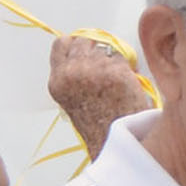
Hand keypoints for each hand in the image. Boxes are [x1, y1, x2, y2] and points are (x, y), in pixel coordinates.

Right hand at [47, 34, 154, 157]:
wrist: (116, 144)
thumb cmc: (98, 126)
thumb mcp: (73, 100)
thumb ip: (74, 75)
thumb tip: (88, 52)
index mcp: (58, 81)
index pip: (62, 44)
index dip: (76, 44)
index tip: (87, 51)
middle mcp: (72, 73)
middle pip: (84, 41)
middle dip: (96, 49)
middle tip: (106, 66)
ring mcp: (94, 70)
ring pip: (106, 47)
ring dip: (112, 58)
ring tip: (116, 80)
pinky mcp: (116, 72)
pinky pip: (123, 58)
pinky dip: (127, 68)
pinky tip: (127, 85)